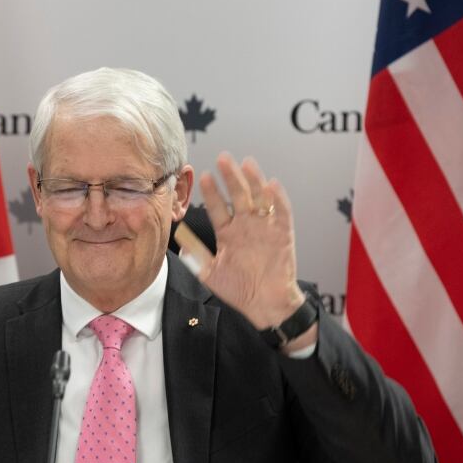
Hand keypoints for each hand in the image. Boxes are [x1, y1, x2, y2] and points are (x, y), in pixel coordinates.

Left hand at [180, 152, 304, 330]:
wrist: (266, 304)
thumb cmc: (239, 290)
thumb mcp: (211, 273)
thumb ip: (197, 256)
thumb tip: (180, 240)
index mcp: (228, 233)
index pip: (217, 207)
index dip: (212, 193)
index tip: (204, 176)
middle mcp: (246, 226)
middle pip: (238, 195)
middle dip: (230, 177)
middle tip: (223, 157)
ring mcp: (265, 228)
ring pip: (259, 198)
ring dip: (254, 181)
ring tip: (246, 163)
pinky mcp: (283, 233)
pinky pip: (282, 213)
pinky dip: (278, 199)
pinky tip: (272, 184)